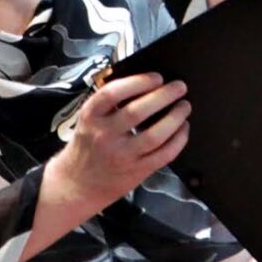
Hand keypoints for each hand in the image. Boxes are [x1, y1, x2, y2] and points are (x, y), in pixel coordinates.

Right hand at [43, 72, 191, 215]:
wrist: (77, 184)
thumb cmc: (87, 147)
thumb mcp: (88, 120)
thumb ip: (110, 103)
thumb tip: (144, 83)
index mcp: (91, 117)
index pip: (112, 93)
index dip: (138, 82)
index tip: (156, 77)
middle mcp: (104, 136)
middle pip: (137, 112)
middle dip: (164, 96)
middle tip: (179, 87)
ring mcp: (121, 155)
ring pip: (155, 135)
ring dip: (175, 118)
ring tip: (184, 106)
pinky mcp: (136, 171)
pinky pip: (163, 155)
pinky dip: (178, 140)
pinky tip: (182, 129)